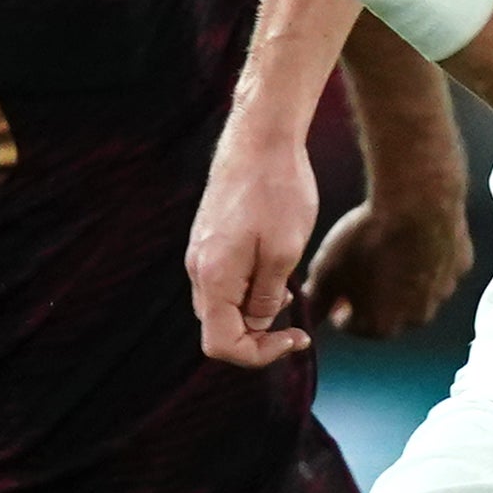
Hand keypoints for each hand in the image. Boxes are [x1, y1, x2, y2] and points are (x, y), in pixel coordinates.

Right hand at [188, 123, 324, 367]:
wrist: (260, 137)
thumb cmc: (276, 191)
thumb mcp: (284, 252)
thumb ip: (266, 296)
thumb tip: (257, 324)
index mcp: (213, 278)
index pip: (221, 345)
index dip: (258, 355)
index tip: (294, 337)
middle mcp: (198, 269)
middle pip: (219, 328)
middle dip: (257, 335)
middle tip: (294, 322)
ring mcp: (201, 252)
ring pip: (222, 305)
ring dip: (254, 310)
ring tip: (288, 290)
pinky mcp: (209, 238)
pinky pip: (224, 280)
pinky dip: (248, 288)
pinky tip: (275, 268)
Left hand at [297, 176, 469, 341]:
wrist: (417, 200)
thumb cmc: (367, 238)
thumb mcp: (327, 270)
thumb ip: (316, 300)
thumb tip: (308, 316)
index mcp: (383, 325)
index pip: (354, 326)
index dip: (340, 306)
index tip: (336, 286)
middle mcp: (418, 317)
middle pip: (390, 311)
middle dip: (374, 295)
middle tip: (362, 265)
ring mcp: (444, 291)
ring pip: (418, 288)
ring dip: (403, 276)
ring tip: (388, 247)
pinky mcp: (461, 264)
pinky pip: (439, 265)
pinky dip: (427, 255)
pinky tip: (414, 233)